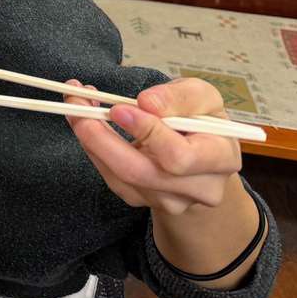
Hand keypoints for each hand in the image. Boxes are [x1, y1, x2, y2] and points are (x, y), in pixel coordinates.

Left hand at [64, 77, 240, 214]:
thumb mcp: (201, 97)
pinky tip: (85, 123)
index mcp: (220, 158)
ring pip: (119, 176)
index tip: (119, 108)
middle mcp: (197, 188)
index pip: (179, 156)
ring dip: (90, 138)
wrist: (200, 155)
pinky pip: (110, 178)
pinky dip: (92, 148)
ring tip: (76, 105)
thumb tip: (148, 103)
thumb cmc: (201, 120)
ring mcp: (168, 201)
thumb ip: (179, 96)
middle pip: (140, 173)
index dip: (146, 132)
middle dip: (102, 139)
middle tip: (78, 106)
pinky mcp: (142, 200)